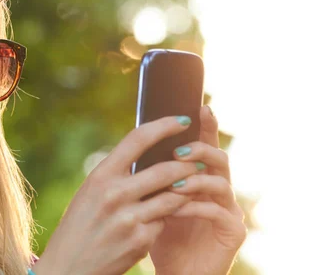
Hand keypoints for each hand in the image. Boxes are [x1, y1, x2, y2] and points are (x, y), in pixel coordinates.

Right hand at [32, 116, 206, 274]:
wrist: (68, 266)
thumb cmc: (79, 225)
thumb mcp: (90, 192)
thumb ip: (116, 175)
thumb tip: (149, 155)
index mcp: (100, 175)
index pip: (138, 139)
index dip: (164, 126)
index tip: (182, 120)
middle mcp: (115, 194)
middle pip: (166, 169)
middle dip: (189, 164)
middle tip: (201, 159)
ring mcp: (129, 219)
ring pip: (173, 197)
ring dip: (187, 190)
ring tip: (193, 185)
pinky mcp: (140, 241)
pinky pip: (164, 222)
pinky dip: (165, 219)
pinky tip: (159, 220)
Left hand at [149, 106, 246, 274]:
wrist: (173, 269)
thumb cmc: (159, 233)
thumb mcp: (151, 199)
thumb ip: (150, 174)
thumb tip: (133, 142)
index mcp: (200, 177)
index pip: (205, 145)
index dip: (206, 125)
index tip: (200, 106)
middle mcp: (219, 189)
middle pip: (219, 157)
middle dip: (200, 150)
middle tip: (178, 151)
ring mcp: (229, 209)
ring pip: (222, 182)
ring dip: (196, 179)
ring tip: (174, 182)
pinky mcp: (233, 231)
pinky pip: (218, 211)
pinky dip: (195, 206)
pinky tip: (175, 207)